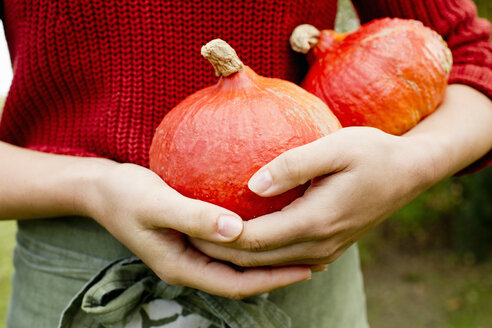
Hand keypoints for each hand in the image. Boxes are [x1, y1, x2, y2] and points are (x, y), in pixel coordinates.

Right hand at [84, 163, 311, 298]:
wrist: (101, 189)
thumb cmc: (125, 195)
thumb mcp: (156, 203)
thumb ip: (194, 216)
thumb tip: (236, 230)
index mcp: (182, 266)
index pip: (237, 284)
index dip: (272, 280)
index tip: (305, 269)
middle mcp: (189, 265)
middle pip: (242, 278)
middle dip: (277, 273)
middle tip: (314, 258)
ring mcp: (190, 252)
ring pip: (236, 264)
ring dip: (267, 258)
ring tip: (300, 246)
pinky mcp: (191, 236)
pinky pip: (227, 246)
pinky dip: (251, 241)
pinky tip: (269, 225)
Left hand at [190, 127, 435, 266]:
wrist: (408, 173)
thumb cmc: (373, 153)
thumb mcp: (335, 147)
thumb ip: (292, 165)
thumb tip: (251, 184)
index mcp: (315, 221)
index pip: (253, 240)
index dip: (218, 235)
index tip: (188, 221)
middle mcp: (318, 244)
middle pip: (255, 260)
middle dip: (218, 250)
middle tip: (185, 232)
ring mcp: (324, 250)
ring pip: (267, 263)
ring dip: (235, 254)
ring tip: (204, 235)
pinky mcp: (327, 246)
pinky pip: (284, 258)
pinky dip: (258, 252)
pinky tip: (240, 235)